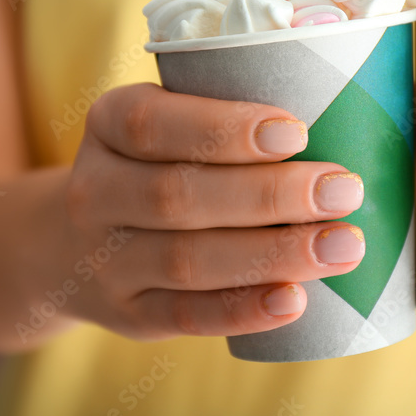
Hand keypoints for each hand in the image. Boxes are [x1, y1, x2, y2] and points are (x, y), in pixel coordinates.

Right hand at [59, 83, 365, 340]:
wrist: (70, 245)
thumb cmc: (153, 165)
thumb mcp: (162, 124)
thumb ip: (225, 113)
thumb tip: (337, 98)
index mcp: (107, 125)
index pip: (152, 124)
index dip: (224, 129)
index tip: (297, 133)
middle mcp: (96, 192)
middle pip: (179, 196)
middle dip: (271, 194)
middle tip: (344, 191)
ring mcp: (108, 261)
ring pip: (188, 260)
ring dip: (274, 253)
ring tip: (343, 245)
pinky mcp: (131, 315)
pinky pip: (187, 316)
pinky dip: (243, 309)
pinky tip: (296, 300)